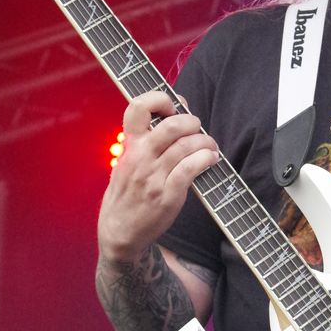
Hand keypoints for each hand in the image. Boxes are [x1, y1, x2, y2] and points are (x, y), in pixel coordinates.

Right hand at [98, 89, 218, 263]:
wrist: (119, 232)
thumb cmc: (127, 193)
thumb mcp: (127, 161)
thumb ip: (146, 138)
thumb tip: (175, 109)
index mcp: (129, 146)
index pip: (138, 107)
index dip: (160, 98)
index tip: (174, 105)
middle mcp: (140, 158)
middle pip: (171, 125)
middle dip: (192, 122)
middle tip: (198, 129)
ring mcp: (153, 177)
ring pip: (186, 146)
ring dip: (206, 142)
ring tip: (210, 147)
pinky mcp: (167, 195)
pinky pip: (191, 169)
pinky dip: (206, 159)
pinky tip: (211, 160)